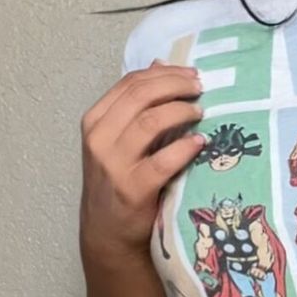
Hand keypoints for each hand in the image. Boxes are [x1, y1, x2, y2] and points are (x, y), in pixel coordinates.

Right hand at [79, 62, 204, 261]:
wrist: (107, 232)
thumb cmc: (118, 181)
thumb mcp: (119, 139)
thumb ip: (137, 104)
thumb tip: (160, 64)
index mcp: (95, 121)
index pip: (130, 83)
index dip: (164, 73)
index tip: (191, 74)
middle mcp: (99, 139)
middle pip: (141, 95)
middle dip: (176, 85)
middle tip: (200, 87)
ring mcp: (113, 164)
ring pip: (150, 122)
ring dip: (181, 111)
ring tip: (201, 111)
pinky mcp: (132, 189)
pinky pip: (163, 161)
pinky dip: (185, 147)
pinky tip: (200, 142)